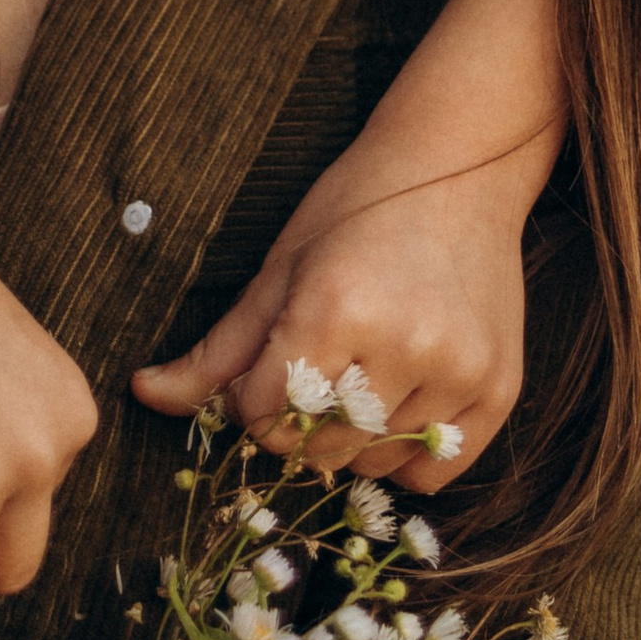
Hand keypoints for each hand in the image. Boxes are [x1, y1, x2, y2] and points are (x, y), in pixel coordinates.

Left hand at [129, 148, 527, 496]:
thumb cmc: (355, 208)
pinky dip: (406, 454)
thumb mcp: (279, 268)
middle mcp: (402, 344)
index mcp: (334, 307)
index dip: (251, 400)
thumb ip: (217, 349)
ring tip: (358, 377)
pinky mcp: (499, 389)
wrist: (458, 167)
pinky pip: (434, 471)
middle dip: (296, 424)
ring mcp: (459, 370)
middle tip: (312, 371)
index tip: (266, 367)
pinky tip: (400, 401)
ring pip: (373, 464)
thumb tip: (141, 394)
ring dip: (351, 441)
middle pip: (316, 447)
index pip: (262, 415)